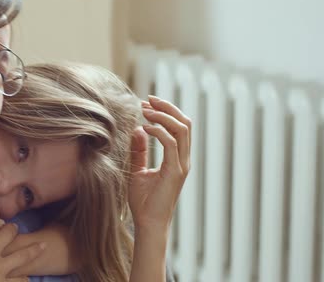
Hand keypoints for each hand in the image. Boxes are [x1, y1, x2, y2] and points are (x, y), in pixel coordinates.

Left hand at [128, 96, 190, 228]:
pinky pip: (171, 144)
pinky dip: (159, 131)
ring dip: (163, 116)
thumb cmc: (143, 202)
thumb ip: (139, 151)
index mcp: (177, 158)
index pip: (180, 127)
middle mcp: (183, 160)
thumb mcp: (138, 170)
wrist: (147, 224)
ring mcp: (181, 165)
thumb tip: (138, 130)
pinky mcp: (174, 172)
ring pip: (182, 130)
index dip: (166, 111)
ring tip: (145, 110)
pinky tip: (145, 128)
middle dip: (167, 107)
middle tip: (148, 99)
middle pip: (185, 123)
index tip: (147, 103)